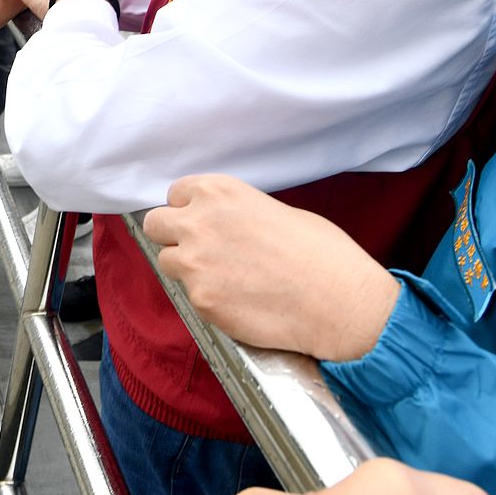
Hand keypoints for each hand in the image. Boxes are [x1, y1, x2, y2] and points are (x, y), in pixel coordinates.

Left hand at [143, 175, 399, 362]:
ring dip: (189, 269)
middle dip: (173, 236)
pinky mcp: (201, 300)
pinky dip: (210, 299)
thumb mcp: (277, 211)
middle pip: (156, 225)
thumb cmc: (321, 254)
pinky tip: (241, 301)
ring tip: (226, 279)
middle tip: (199, 251)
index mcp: (219, 192)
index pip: (175, 194)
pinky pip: (192, 296)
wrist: (339, 301)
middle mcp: (198, 222)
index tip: (201, 221)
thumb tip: (224, 225)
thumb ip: (236, 214)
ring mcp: (195, 263)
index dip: (189, 210)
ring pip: (168, 263)